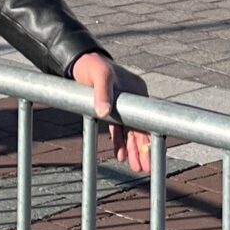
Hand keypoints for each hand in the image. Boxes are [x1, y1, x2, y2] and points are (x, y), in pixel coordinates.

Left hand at [72, 52, 151, 175]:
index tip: (149, 156)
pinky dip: (119, 141)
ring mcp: (123, 104)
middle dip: (142, 150)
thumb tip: (103, 113)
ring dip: (132, 149)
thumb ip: (102, 93)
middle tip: (144, 168)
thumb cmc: (92, 66)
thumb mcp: (99, 76)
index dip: (147, 140)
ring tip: (135, 167)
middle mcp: (133, 99)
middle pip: (140, 128)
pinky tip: (120, 154)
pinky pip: (118, 128)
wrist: (80, 61)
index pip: (145, 120)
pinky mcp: (112, 108)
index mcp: (137, 91)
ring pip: (129, 131)